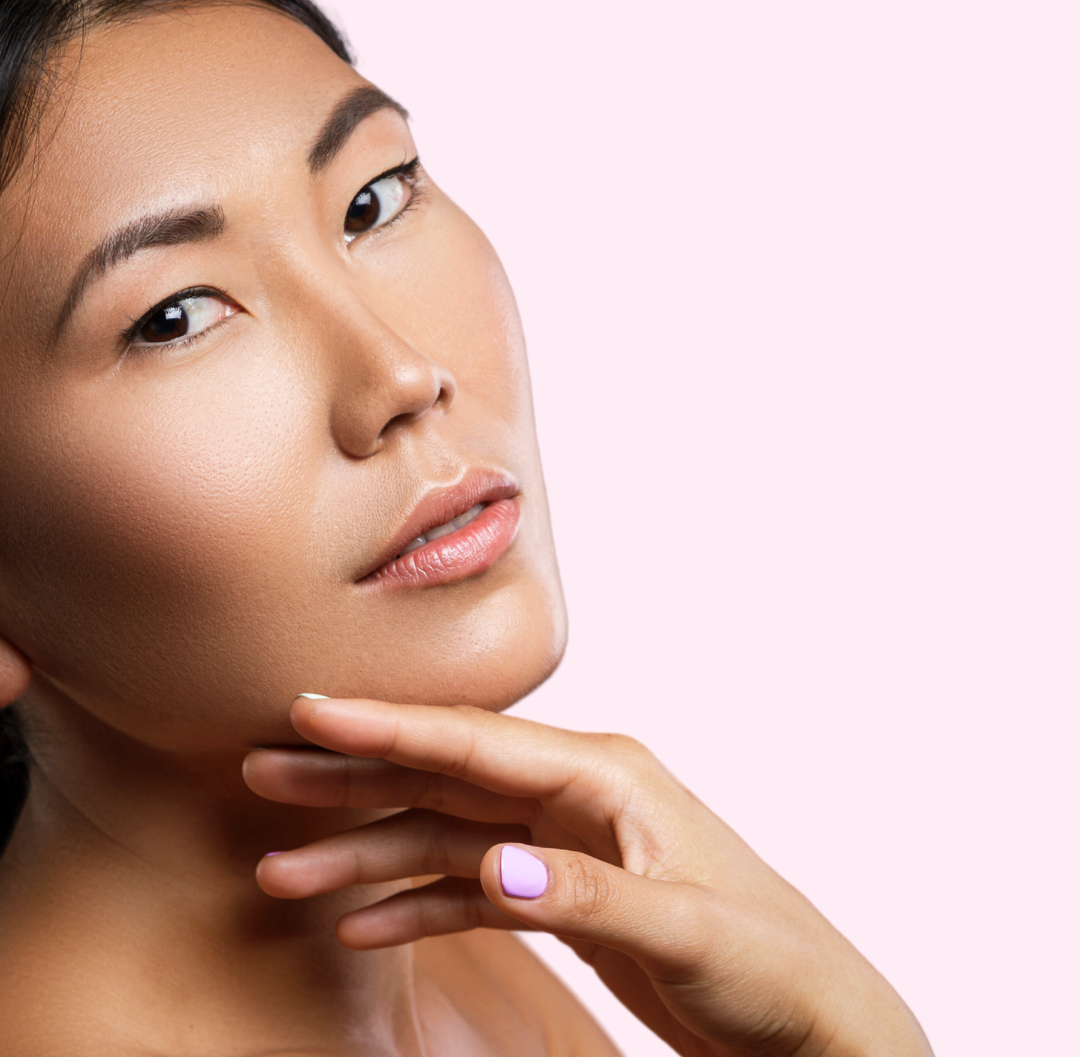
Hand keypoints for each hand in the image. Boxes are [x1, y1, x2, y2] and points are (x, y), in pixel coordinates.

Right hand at [243, 698, 931, 1056]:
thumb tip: (496, 865)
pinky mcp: (560, 894)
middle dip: (354, 779)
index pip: (475, 744)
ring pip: (443, 837)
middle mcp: (573, 797)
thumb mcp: (685, 927)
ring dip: (368, 854)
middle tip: (266, 775)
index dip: (388, 727)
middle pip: (442, 778)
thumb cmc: (770, 963)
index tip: (310, 712)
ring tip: (285, 873)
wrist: (809, 1021)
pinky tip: (362, 924)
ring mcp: (561, 845)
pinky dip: (415, 906)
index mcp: (604, 776)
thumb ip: (588, 893)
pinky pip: (468, 891)